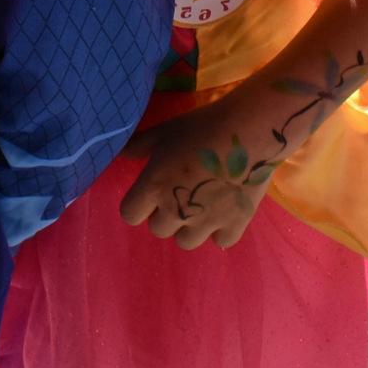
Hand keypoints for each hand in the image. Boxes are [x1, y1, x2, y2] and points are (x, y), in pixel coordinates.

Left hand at [117, 92, 278, 250]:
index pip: (129, 214)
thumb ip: (138, 146)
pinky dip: (221, 229)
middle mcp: (176, 212)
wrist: (249, 130)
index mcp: (155, 188)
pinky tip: (224, 210)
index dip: (138, 204)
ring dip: (189, 227)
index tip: (150, 192)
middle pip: (158, 229)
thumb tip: (118, 153)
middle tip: (180, 192)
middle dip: (165, 214)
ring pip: (185, 242)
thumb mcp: (165, 131)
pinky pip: (220, 241)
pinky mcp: (235, 225)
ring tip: (201, 204)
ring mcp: (206, 223)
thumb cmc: (202, 126)